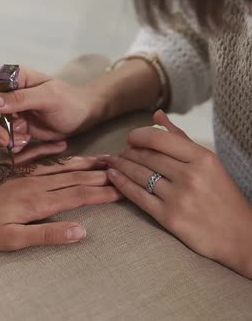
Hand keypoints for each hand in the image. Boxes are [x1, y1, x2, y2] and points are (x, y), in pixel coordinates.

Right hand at [0, 66, 102, 152]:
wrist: (81, 117)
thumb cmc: (69, 102)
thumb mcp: (48, 98)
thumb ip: (19, 99)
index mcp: (12, 79)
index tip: (2, 135)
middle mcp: (4, 93)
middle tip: (9, 143)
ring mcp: (6, 111)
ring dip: (1, 139)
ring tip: (24, 140)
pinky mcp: (11, 126)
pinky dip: (9, 144)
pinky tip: (26, 142)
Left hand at [0, 155, 120, 250]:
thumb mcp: (9, 240)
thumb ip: (45, 234)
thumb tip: (81, 232)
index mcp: (35, 201)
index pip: (77, 196)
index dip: (102, 193)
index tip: (124, 189)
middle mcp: (32, 183)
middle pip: (73, 178)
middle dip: (100, 176)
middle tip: (125, 168)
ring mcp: (21, 174)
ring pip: (60, 166)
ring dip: (84, 163)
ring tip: (104, 159)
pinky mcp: (10, 169)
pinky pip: (39, 158)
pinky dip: (56, 153)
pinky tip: (65, 148)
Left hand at [106, 110, 251, 277]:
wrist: (239, 237)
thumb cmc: (223, 196)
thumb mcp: (209, 163)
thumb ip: (181, 139)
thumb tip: (157, 116)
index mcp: (203, 159)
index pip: (159, 139)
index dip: (138, 136)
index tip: (130, 138)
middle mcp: (190, 176)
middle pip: (147, 157)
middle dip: (128, 152)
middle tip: (121, 152)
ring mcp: (178, 198)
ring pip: (139, 175)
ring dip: (121, 166)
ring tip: (114, 162)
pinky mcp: (169, 217)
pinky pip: (137, 196)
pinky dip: (121, 184)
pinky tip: (113, 177)